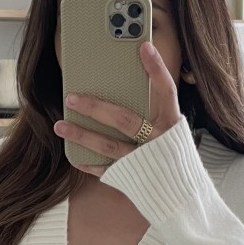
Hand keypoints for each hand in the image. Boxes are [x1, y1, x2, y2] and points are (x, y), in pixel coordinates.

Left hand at [53, 41, 182, 176]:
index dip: (157, 69)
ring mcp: (144, 161)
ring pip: (109, 145)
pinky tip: (72, 154)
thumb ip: (153, 111)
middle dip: (95, 108)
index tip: (144, 47)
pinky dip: (88, 163)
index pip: (166, 91)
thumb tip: (122, 86)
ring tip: (60, 125)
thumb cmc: (173, 156)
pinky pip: (105, 170)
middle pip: (125, 120)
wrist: (183, 198)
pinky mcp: (133, 178)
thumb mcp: (170, 130)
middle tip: (71, 97)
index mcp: (172, 124)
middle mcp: (159, 141)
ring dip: (82, 135)